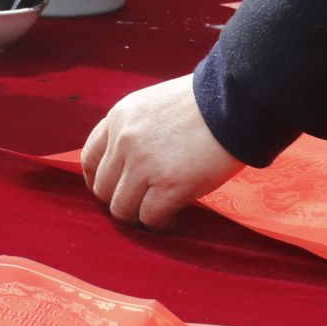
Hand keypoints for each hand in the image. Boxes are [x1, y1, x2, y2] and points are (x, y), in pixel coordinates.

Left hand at [82, 74, 244, 229]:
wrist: (237, 101)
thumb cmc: (204, 102)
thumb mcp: (154, 104)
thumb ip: (136, 130)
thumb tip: (128, 162)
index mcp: (119, 117)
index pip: (89, 158)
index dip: (97, 180)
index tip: (112, 189)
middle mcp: (124, 141)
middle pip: (102, 189)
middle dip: (121, 201)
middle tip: (142, 203)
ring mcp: (144, 164)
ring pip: (122, 209)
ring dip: (139, 216)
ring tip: (159, 213)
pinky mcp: (169, 186)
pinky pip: (150, 218)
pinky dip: (161, 224)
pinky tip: (174, 218)